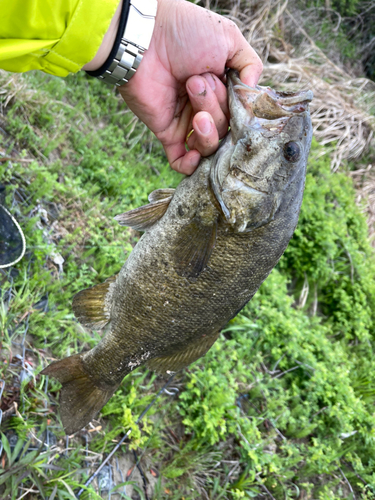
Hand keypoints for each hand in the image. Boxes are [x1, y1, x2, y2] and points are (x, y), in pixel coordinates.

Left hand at [119, 0, 262, 173]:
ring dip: (206, 126)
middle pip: (226, 129)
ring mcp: (187, 123)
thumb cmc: (185, 32)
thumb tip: (254, 95)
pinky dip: (191, 165)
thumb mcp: (230, 39)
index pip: (241, 115)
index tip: (233, 92)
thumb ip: (251, 65)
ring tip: (191, 94)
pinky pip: (181, 161)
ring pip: (209, 145)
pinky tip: (194, 154)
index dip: (240, 110)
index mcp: (223, 90)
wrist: (146, 37)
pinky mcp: (167, 133)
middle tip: (196, 79)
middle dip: (215, 105)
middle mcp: (207, 109)